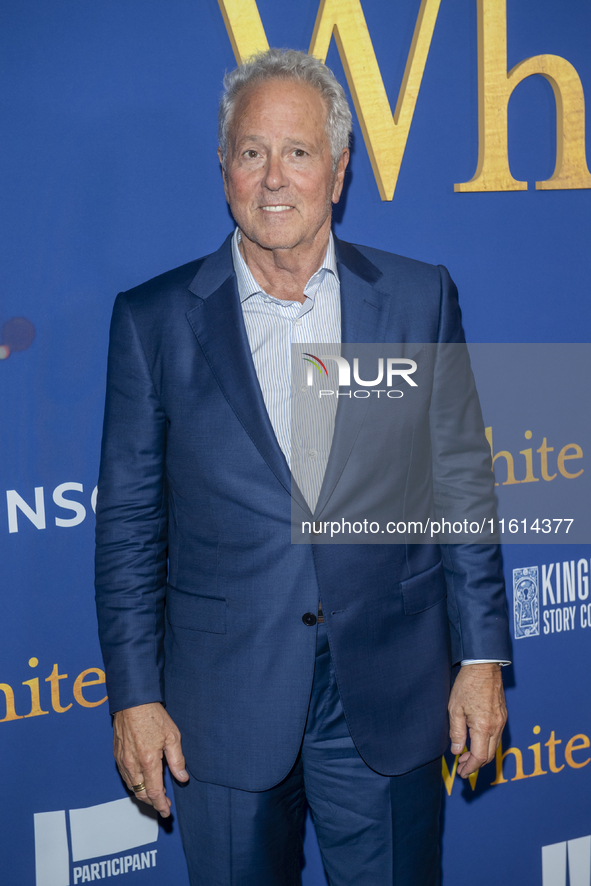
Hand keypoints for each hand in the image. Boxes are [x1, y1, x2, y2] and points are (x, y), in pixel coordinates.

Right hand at [112, 702, 188, 816]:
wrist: (132, 702)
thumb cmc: (153, 716)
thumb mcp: (172, 736)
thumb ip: (177, 760)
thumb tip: (182, 778)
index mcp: (148, 761)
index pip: (154, 793)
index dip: (161, 805)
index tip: (167, 812)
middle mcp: (132, 765)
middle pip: (141, 794)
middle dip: (153, 803)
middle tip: (164, 804)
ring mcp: (122, 761)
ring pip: (132, 787)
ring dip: (143, 794)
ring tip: (155, 795)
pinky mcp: (117, 756)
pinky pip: (125, 777)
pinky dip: (134, 784)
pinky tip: (142, 782)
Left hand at [448, 663, 506, 777]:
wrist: (484, 666)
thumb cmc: (468, 684)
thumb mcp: (455, 708)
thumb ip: (456, 732)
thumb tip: (456, 751)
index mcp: (483, 727)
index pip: (479, 757)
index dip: (470, 768)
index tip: (462, 773)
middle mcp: (496, 727)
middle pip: (489, 755)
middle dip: (475, 765)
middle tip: (462, 767)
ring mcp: (502, 721)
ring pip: (494, 747)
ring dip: (481, 755)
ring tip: (466, 756)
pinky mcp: (503, 715)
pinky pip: (497, 736)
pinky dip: (487, 744)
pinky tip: (476, 742)